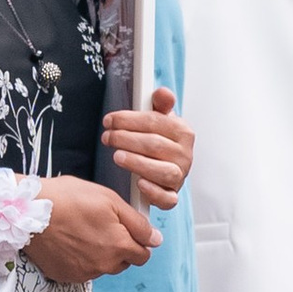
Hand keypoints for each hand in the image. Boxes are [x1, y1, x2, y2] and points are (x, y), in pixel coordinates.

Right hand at [26, 175, 158, 283]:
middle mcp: (103, 266)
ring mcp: (83, 274)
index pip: (143, 254)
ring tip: (81, 231)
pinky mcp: (65, 276)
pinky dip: (79, 260)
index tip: (125, 228)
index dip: (138, 240)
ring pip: (102, 267)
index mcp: (119, 247)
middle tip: (101, 226)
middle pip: (123, 262)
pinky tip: (69, 242)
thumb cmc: (68, 199)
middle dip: (119, 247)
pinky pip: (81, 271)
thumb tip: (156, 240)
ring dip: (99, 254)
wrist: (27, 211)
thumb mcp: (110, 200)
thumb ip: (138, 223)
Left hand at [103, 87, 192, 210]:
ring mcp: (180, 176)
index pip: (155, 122)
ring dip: (137, 163)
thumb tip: (162, 93)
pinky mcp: (172, 195)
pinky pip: (167, 198)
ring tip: (117, 156)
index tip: (110, 120)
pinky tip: (138, 183)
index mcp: (183, 132)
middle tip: (107, 137)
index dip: (129, 119)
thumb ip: (161, 104)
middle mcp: (185, 155)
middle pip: (155, 145)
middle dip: (126, 139)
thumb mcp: (161, 118)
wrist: (167, 164)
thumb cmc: (160, 140)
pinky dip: (153, 192)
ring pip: (162, 171)